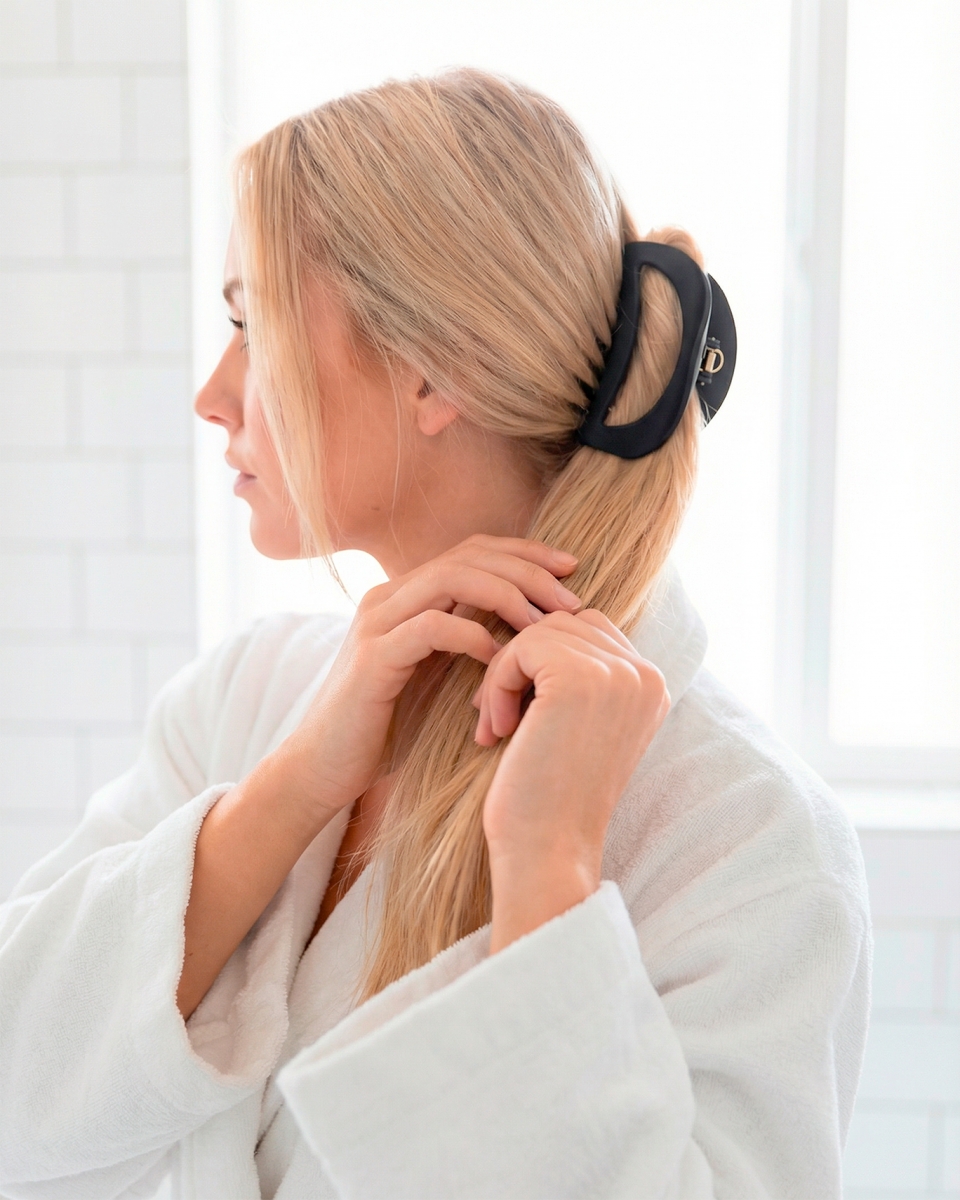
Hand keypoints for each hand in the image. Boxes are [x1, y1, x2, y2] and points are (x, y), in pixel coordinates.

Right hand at [271, 535, 582, 825]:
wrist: (323, 771)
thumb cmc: (387, 731)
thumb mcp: (438, 678)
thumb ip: (471, 646)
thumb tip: (539, 633)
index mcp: (407, 596)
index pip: (474, 550)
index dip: (525, 553)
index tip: (572, 571)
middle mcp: (389, 596)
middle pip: (469, 555)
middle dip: (528, 571)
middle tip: (572, 600)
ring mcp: (377, 622)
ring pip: (452, 578)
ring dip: (509, 596)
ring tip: (546, 625)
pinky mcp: (372, 657)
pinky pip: (432, 627)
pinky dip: (474, 635)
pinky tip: (502, 657)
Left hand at [473, 609, 669, 949]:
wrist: (547, 852)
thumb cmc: (548, 795)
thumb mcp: (578, 724)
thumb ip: (579, 674)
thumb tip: (536, 623)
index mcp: (652, 685)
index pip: (587, 630)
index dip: (542, 662)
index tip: (522, 714)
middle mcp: (645, 674)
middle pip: (562, 624)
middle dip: (521, 665)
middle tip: (500, 719)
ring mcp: (617, 674)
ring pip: (538, 631)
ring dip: (505, 674)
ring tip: (498, 726)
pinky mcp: (580, 679)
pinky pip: (521, 647)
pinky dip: (498, 683)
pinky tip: (496, 730)